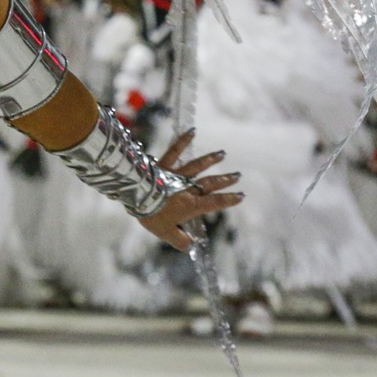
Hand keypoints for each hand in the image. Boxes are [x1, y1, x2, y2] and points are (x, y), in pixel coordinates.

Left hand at [136, 128, 242, 251]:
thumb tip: (190, 245)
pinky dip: (183, 140)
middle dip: (224, 180)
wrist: (135, 195)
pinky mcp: (163, 165)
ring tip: (222, 154)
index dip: (228, 200)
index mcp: (190, 205)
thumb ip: (180, 240)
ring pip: (197, 166)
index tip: (241, 196)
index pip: (213, 203)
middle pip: (209, 183)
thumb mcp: (166, 233)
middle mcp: (187, 188)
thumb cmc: (152, 215)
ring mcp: (176, 175)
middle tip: (238, 176)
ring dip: (210, 160)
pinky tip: (192, 131)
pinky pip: (174, 151)